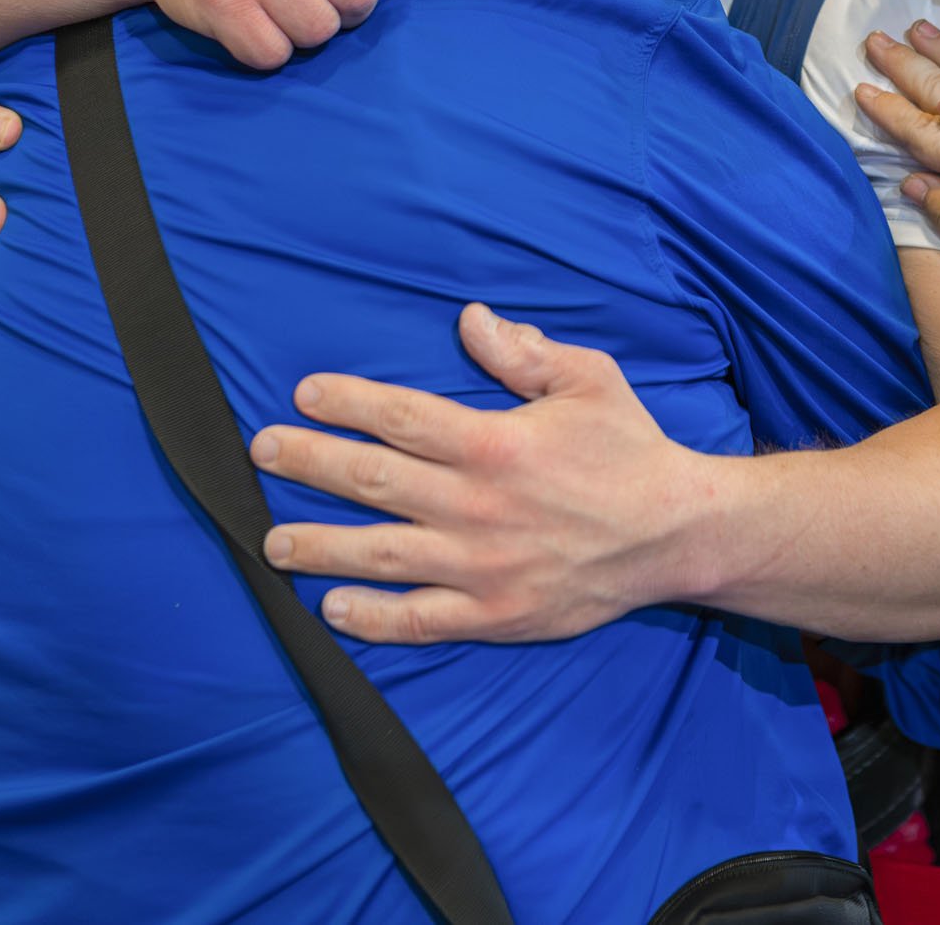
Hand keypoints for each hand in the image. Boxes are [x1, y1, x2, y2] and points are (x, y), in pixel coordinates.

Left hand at [251, 304, 708, 643]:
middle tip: (262, 451)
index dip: (345, 402)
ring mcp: (481, 567)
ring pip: (379, 555)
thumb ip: (523, 353)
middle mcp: (477, 506)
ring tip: (272, 539)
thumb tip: (468, 319)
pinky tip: (332, 608)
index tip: (304, 393)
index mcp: (495, 443)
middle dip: (308, 463)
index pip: (400, 417)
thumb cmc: (630, 449)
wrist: (678, 534)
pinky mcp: (495, 615)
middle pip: (371, 481)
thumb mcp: (588, 381)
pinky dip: (371, 619)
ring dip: (318, 546)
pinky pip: (419, 621)